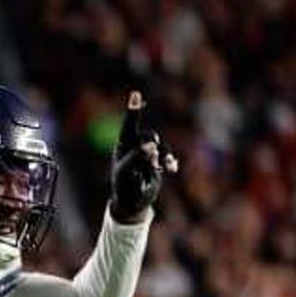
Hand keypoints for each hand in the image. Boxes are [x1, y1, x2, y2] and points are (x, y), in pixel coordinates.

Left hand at [109, 90, 179, 223]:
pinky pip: (167, 155)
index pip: (129, 125)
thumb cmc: (123, 186)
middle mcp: (135, 146)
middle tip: (150, 161)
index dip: (134, 110)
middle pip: (148, 135)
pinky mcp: (157, 162)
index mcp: (123, 146)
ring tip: (156, 167)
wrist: (131, 202)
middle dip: (150, 146)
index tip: (135, 94)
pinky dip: (170, 161)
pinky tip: (171, 169)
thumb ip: (137, 157)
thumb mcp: (126, 172)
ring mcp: (147, 154)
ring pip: (160, 145)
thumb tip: (152, 146)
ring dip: (160, 155)